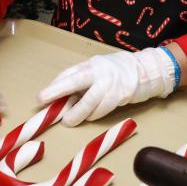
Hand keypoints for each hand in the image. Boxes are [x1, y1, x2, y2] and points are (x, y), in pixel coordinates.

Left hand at [37, 47, 175, 125]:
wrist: (144, 70)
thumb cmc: (115, 72)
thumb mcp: (96, 70)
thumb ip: (81, 80)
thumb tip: (61, 97)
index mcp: (90, 64)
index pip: (69, 73)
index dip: (54, 85)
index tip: (41, 97)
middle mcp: (99, 71)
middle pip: (75, 81)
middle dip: (57, 90)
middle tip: (43, 100)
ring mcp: (110, 83)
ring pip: (89, 101)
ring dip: (77, 113)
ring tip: (68, 121)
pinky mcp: (120, 95)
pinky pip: (102, 109)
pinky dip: (93, 115)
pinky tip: (89, 117)